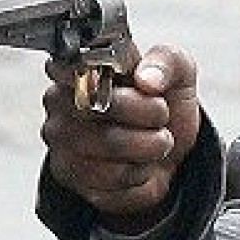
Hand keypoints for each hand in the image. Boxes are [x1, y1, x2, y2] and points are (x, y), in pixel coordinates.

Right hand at [41, 45, 200, 230]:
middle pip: (100, 104)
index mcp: (79, 66)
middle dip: (149, 113)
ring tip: (154, 140)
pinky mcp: (70, 175)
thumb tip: (147, 78)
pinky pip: (113, 177)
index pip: (69, 65)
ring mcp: (61, 140)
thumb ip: (167, 61)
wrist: (171, 155)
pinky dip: (140, 172)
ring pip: (112, 143)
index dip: (103, 75)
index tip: (129, 83)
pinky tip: (139, 163)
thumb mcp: (178, 74)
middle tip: (161, 115)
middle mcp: (60, 102)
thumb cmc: (162, 108)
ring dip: (150, 146)